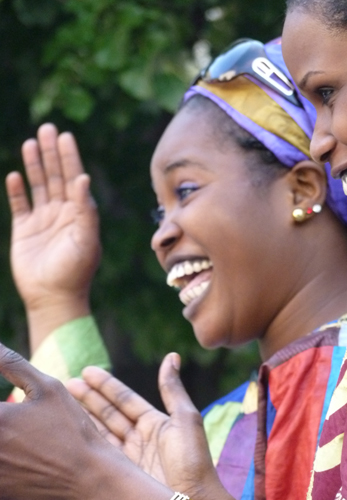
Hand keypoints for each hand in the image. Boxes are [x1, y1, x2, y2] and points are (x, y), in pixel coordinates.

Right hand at [7, 123, 100, 350]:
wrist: (53, 297)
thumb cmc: (75, 271)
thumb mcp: (86, 239)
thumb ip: (85, 209)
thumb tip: (84, 178)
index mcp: (80, 213)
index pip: (74, 178)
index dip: (69, 157)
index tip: (65, 136)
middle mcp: (62, 212)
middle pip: (56, 176)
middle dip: (51, 154)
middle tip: (47, 129)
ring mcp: (42, 220)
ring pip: (38, 186)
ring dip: (34, 166)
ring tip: (31, 143)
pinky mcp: (24, 230)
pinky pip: (19, 205)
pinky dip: (17, 191)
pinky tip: (14, 175)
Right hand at [67, 354, 232, 499]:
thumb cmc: (192, 460)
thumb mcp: (185, 419)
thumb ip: (172, 389)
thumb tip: (172, 355)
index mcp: (155, 423)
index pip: (125, 399)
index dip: (106, 385)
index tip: (87, 372)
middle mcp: (139, 438)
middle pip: (109, 413)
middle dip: (89, 398)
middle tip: (68, 383)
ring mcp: (128, 457)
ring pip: (101, 431)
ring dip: (83, 416)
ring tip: (65, 401)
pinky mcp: (121, 474)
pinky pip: (100, 452)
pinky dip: (86, 439)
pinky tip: (73, 428)